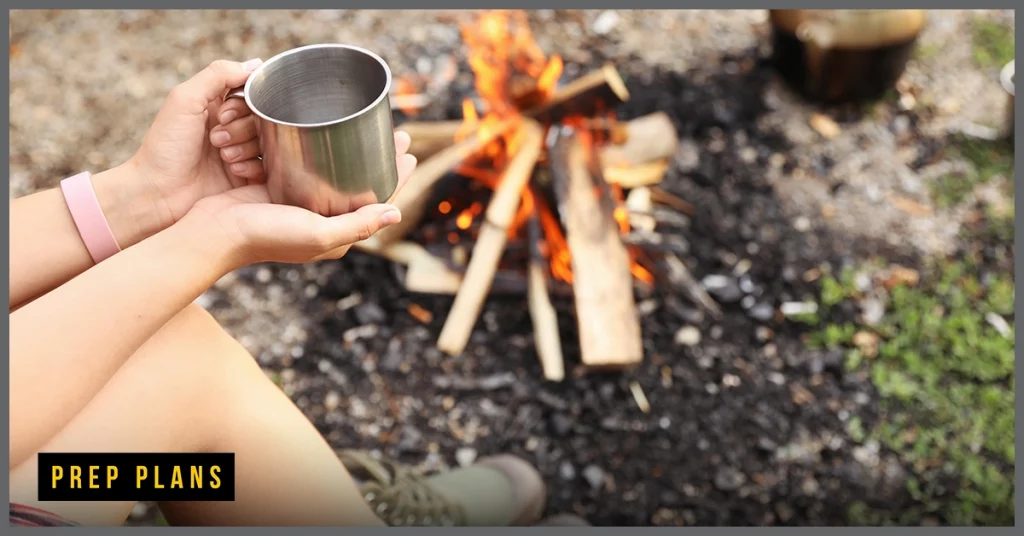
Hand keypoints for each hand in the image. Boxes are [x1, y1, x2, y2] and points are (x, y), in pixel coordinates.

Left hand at [130, 58, 267, 226]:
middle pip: (261, 117)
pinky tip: (233, 171)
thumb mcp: (185, 99)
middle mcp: (231, 127)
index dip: (243, 103)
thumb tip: (256, 64)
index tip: (224, 114)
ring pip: (267, 141)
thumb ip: (218, 74)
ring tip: (222, 157)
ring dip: (245, 147)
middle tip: (216, 139)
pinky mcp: (247, 178)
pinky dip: (251, 166)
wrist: (159, 192)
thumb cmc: (166, 145)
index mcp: (216, 105)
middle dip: (241, 128)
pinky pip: (267, 166)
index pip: (251, 93)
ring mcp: (241, 152)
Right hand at [182, 144, 416, 266]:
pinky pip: (310, 169)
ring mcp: (301, 204)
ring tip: (370, 129)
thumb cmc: (264, 237)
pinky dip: (324, 153)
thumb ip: (357, 225)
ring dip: (356, 153)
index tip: (408, 151)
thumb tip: (397, 213)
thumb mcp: (318, 233)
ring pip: (338, 175)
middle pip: (361, 186)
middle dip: (380, 160)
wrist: (212, 233)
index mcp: (337, 234)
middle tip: (397, 134)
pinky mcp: (280, 189)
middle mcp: (323, 221)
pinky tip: (330, 133)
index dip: (396, 178)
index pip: (378, 203)